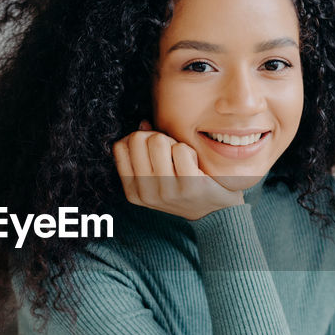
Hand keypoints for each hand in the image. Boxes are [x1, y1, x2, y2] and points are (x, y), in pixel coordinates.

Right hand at [112, 121, 244, 219]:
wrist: (215, 211)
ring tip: (183, 160)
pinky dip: (189, 151)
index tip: (152, 149)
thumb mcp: (157, 174)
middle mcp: (146, 193)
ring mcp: (167, 191)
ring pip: (158, 141)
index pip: (120, 146)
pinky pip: (181, 149)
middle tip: (170, 152)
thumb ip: (145, 150)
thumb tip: (144, 123)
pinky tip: (195, 166)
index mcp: (133, 192)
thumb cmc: (183, 186)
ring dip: (173, 144)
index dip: (137, 139)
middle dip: (156, 138)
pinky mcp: (189, 187)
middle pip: (138, 139)